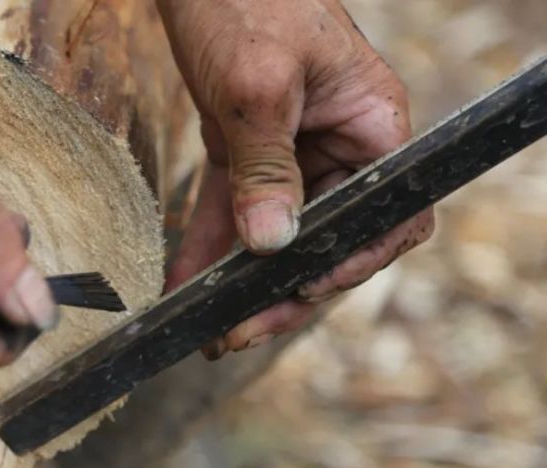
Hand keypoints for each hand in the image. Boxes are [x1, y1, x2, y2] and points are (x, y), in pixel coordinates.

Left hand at [157, 0, 434, 356]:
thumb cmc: (246, 1)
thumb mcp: (258, 87)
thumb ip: (267, 167)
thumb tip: (274, 244)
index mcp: (371, 126)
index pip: (387, 215)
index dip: (354, 262)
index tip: (304, 290)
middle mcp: (340, 146)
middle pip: (327, 237)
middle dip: (285, 290)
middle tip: (239, 331)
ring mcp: (293, 152)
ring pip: (277, 235)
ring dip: (244, 283)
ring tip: (212, 328)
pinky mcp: (246, 150)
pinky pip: (232, 209)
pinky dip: (209, 245)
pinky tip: (183, 282)